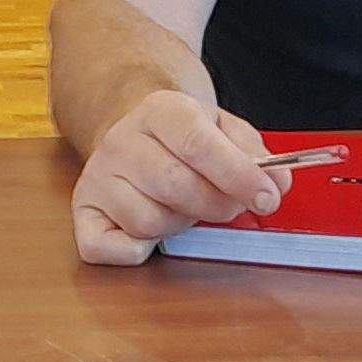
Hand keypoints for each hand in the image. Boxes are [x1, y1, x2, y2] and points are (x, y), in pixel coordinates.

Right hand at [70, 88, 289, 265]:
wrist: (134, 133)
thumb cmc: (185, 140)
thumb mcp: (223, 128)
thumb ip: (255, 153)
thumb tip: (278, 185)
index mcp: (159, 111)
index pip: (198, 144)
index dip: (238, 176)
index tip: (268, 198)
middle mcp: (120, 141)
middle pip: (175, 185)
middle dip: (215, 205)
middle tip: (229, 206)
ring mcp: (97, 176)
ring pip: (148, 220)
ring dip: (178, 224)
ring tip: (183, 207)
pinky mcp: (83, 210)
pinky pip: (108, 247)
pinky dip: (136, 250)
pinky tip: (151, 231)